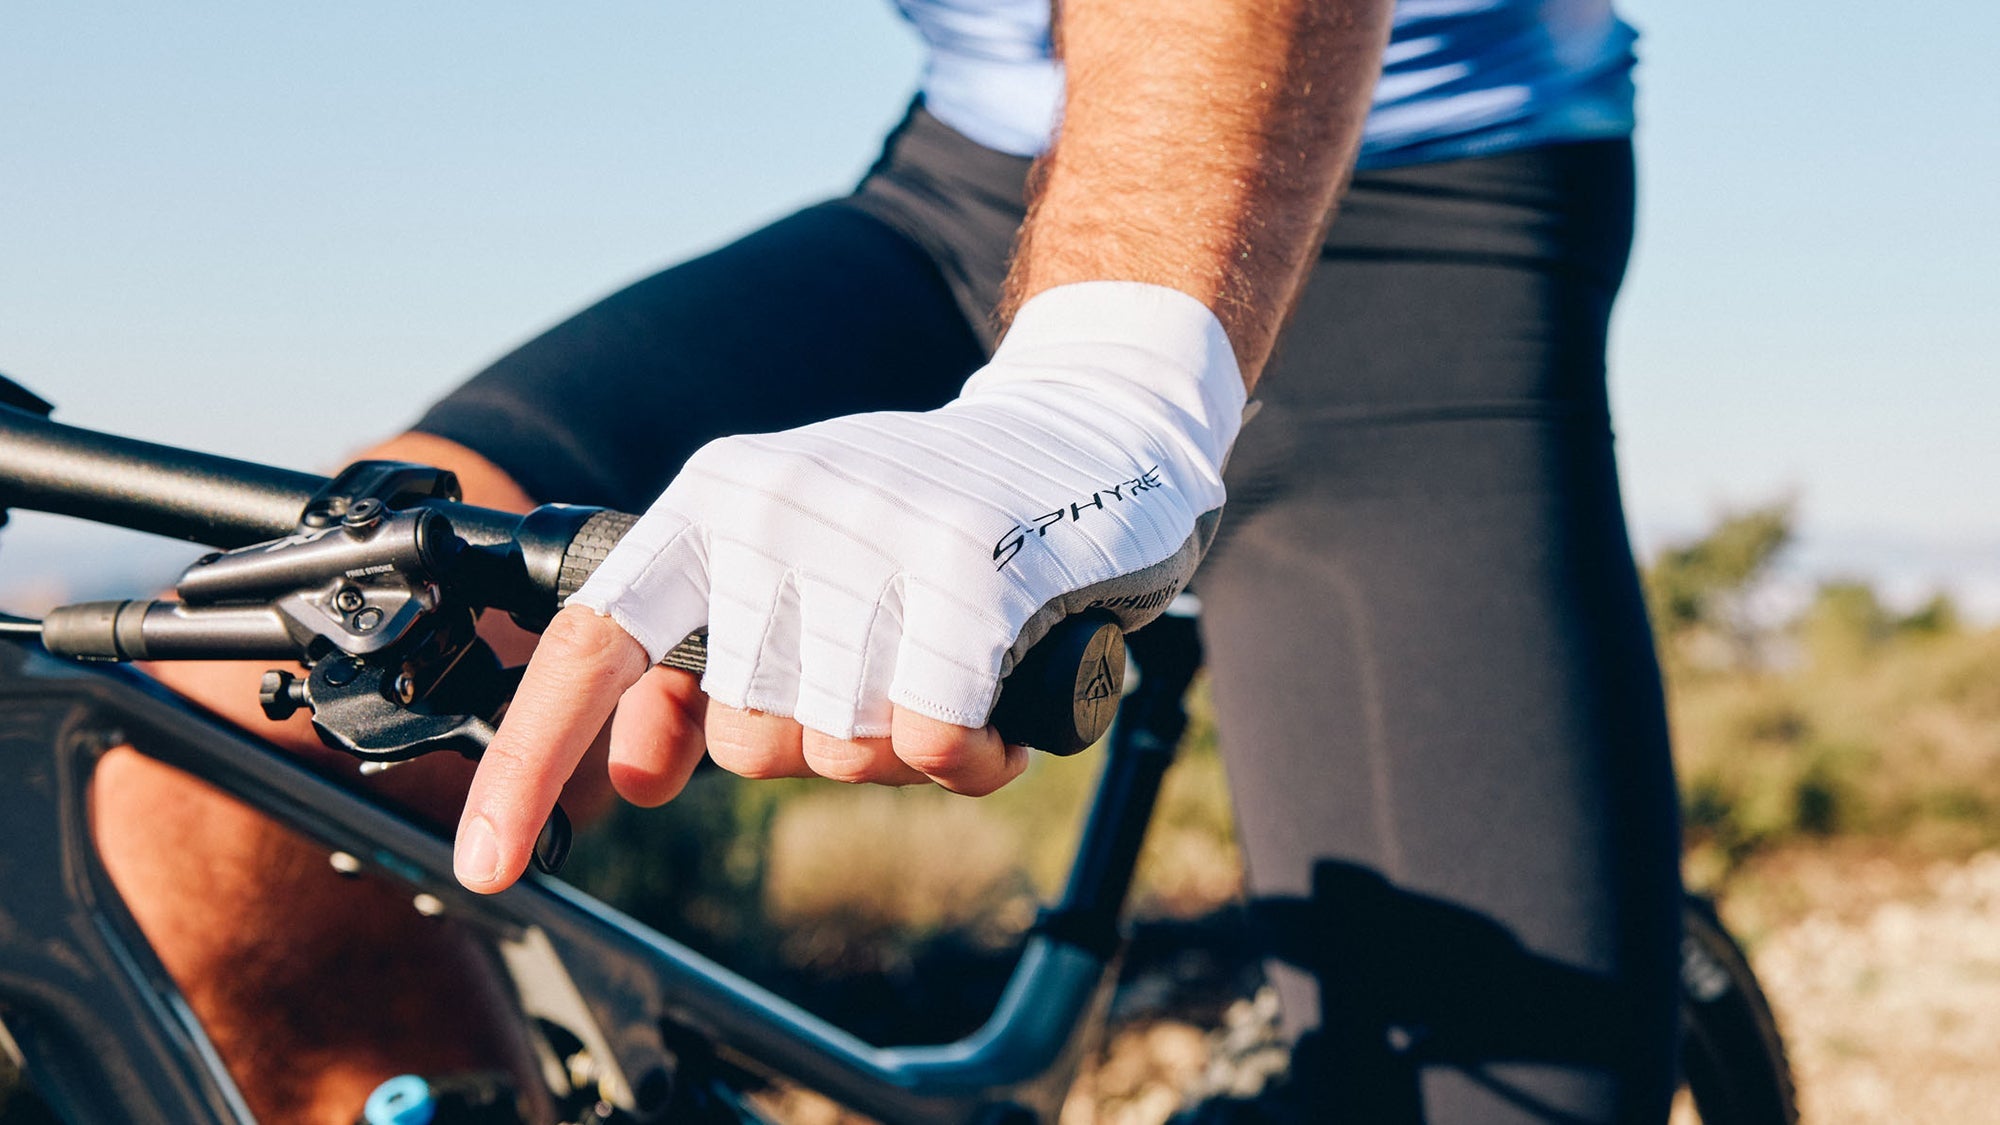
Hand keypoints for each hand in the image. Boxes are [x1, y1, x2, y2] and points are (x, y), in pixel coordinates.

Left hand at [454, 282, 1244, 891]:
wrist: (1091, 427)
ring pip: (843, 749)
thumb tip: (631, 773)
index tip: (487, 866)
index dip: (531, 762)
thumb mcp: (800, 567)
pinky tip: (996, 710)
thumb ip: (709, 663)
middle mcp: (778, 510)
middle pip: (750, 739)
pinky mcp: (970, 577)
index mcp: (717, 502)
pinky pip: (930, 744)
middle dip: (826, 746)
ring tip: (954, 677)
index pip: (599, 645)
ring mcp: (874, 540)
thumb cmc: (933, 515)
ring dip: (905, 752)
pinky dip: (968, 756)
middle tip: (890, 681)